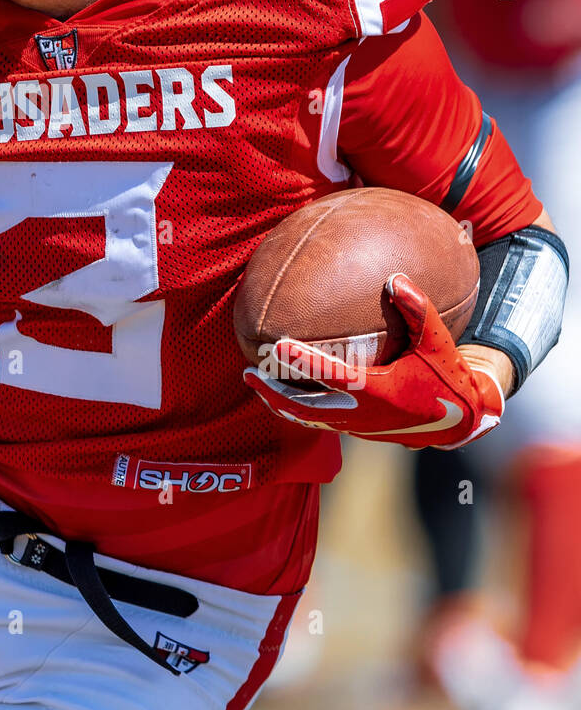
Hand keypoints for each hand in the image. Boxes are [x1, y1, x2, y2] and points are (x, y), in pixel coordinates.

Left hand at [242, 274, 504, 449]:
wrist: (461, 421)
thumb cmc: (447, 376)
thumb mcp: (439, 342)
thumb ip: (418, 310)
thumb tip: (395, 278)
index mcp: (380, 392)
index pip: (332, 376)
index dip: (303, 362)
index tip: (276, 345)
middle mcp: (363, 414)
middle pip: (306, 407)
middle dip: (274, 392)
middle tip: (248, 372)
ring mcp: (358, 427)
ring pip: (309, 419)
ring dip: (279, 403)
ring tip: (254, 384)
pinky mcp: (359, 431)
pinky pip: (319, 422)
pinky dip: (296, 410)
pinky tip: (280, 395)